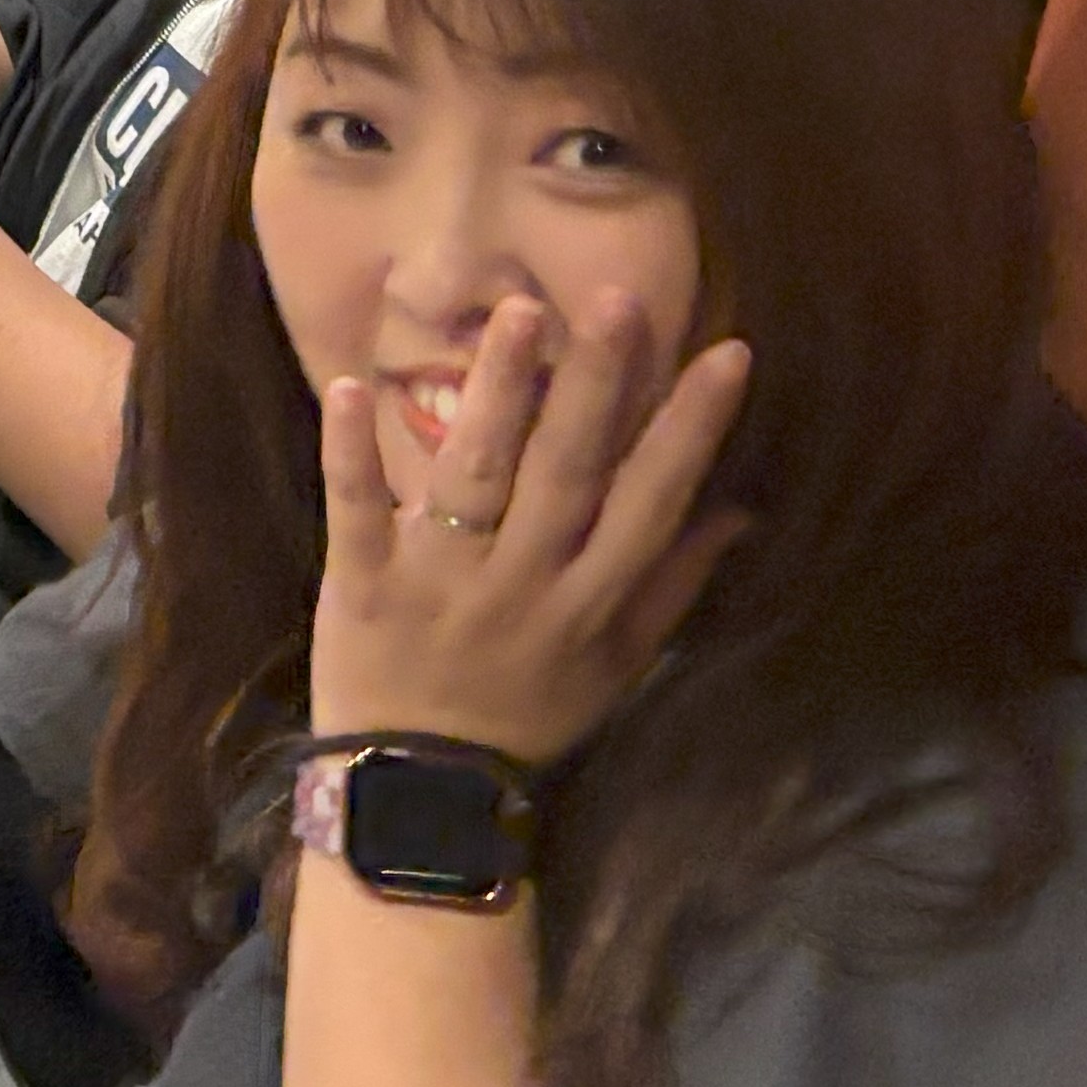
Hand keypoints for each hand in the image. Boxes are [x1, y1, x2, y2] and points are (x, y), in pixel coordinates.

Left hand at [307, 292, 753, 763]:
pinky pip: (358, 509)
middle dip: (596, 385)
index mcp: (590, 598)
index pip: (650, 499)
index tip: (726, 350)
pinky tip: (348, 387)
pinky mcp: (363, 580)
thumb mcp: (620, 664)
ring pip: (476, 475)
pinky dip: (351, 453)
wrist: (423, 786)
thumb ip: (675, 585)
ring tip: (518, 313)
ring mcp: (440, 577)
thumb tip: (739, 511)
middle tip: (616, 299)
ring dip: (496, 393)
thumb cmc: (528, 712)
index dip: (689, 427)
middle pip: (567, 471)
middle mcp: (523, 580)